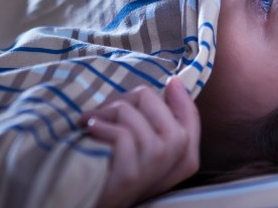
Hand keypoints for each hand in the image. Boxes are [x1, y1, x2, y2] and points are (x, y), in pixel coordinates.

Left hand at [81, 77, 199, 207]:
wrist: (86, 199)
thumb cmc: (111, 167)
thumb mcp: (141, 143)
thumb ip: (157, 120)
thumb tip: (175, 82)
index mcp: (183, 156)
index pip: (191, 116)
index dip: (180, 96)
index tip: (169, 82)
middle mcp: (175, 163)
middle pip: (156, 103)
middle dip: (125, 99)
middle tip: (104, 111)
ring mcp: (154, 169)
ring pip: (135, 116)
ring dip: (105, 113)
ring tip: (91, 122)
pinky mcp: (131, 176)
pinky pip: (122, 135)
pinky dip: (100, 127)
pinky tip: (90, 131)